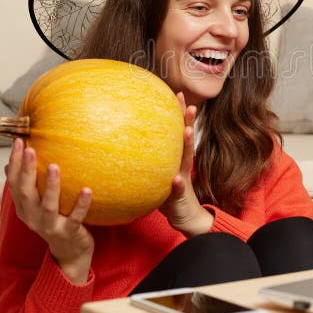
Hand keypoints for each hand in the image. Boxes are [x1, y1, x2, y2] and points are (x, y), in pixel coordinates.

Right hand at [5, 138, 94, 283]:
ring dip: (51, 186)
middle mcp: (33, 218)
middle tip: (31, 149)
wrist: (69, 253)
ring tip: (55, 166)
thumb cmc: (53, 222)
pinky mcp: (69, 233)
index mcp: (24, 209)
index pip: (14, 184)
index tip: (18, 142)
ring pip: (48, 206)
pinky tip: (88, 189)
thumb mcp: (36, 206)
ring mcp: (50, 226)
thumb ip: (26, 187)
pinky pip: (76, 218)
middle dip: (27, 171)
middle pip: (26, 193)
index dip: (15, 163)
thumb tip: (9, 164)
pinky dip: (81, 205)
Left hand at [159, 92, 212, 236]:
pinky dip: (179, 183)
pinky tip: (177, 178)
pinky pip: (179, 189)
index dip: (177, 114)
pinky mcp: (180, 196)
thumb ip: (149, 160)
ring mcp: (183, 179)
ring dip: (187, 144)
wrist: (186, 218)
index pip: (176, 132)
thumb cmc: (169, 194)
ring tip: (187, 131)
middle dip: (187, 121)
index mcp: (176, 159)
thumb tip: (124, 142)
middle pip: (186, 140)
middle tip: (188, 105)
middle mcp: (182, 165)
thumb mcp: (157, 174)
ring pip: (186, 159)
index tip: (176, 94)